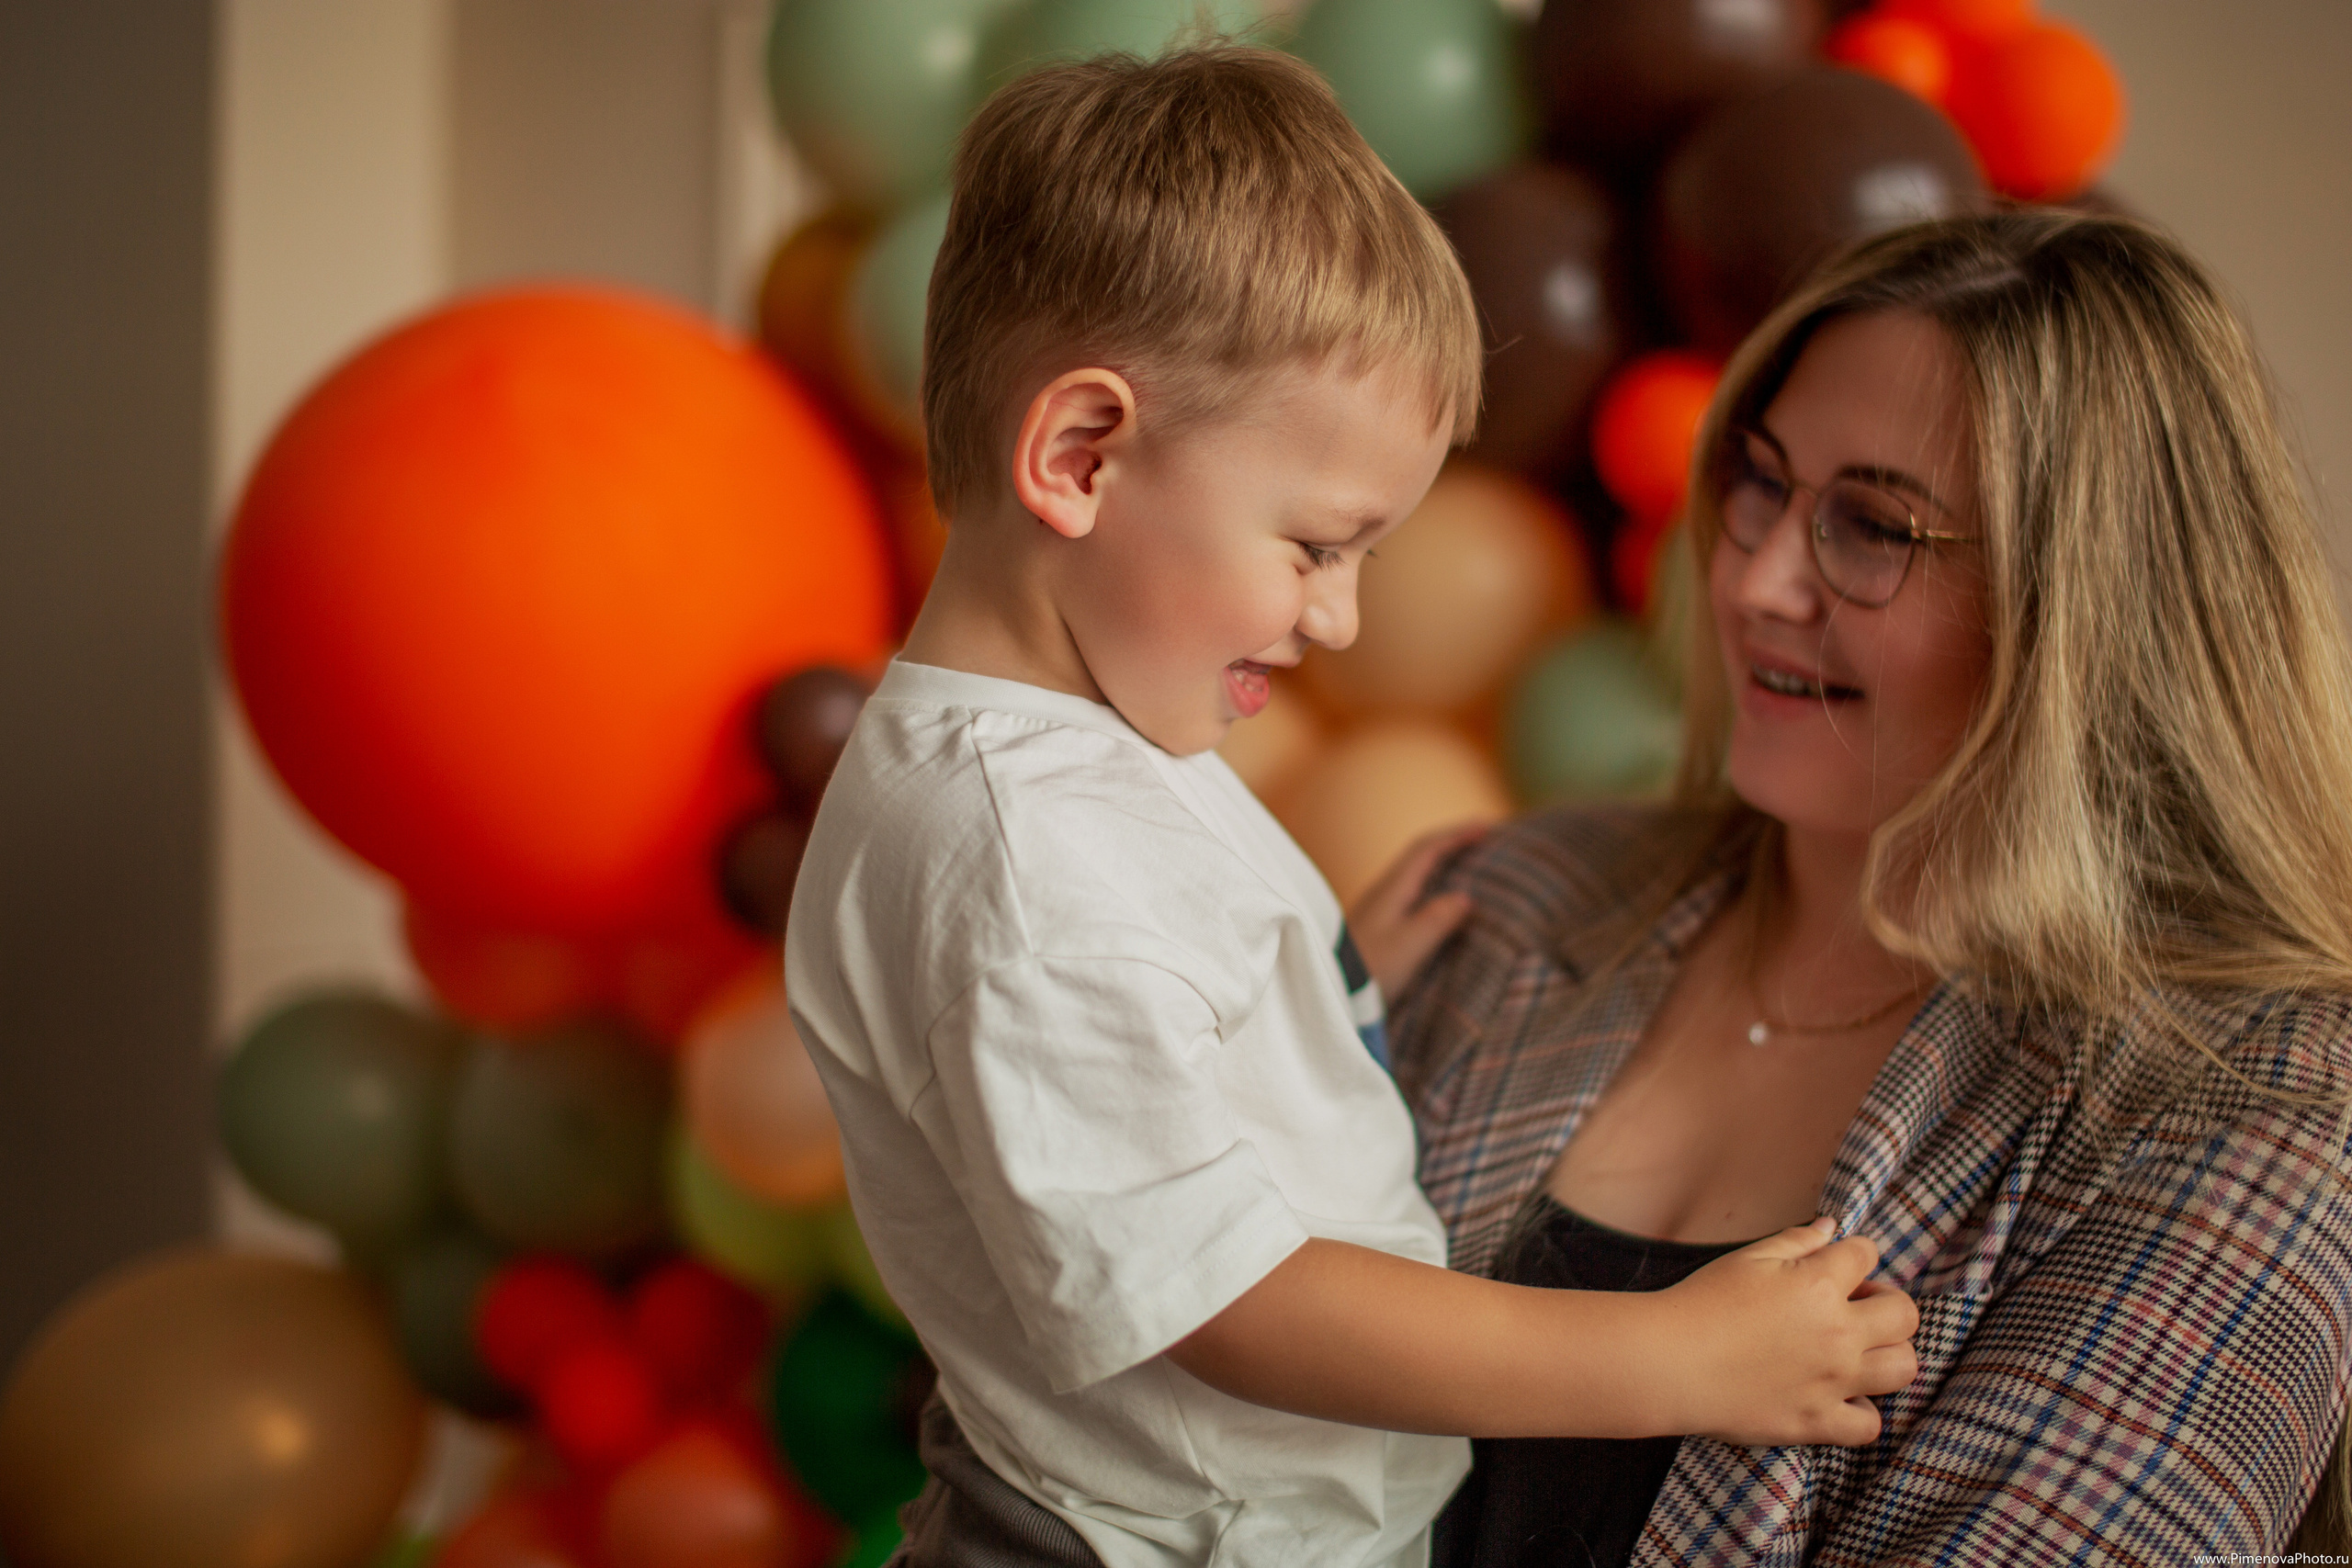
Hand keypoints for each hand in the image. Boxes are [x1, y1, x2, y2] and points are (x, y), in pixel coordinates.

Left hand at [1347, 823, 1487, 994]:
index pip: (1427, 850)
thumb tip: (1465, 898)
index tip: (1486, 827)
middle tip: (1483, 838)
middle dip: (1451, 842)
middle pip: (1420, 855)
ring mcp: (1378, 908)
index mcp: (1392, 889)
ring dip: (1443, 862)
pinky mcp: (1377, 926)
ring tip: (1470, 863)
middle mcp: (1383, 892)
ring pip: (1415, 873)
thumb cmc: (1368, 971)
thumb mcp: (1408, 946)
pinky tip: (1442, 900)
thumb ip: (1438, 920)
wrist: (1329, 990)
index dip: (1457, 835)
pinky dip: (1433, 885)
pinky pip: (1411, 892)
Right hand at [1652, 1219, 1919, 1447]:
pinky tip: (1838, 1395)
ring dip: (1889, 1353)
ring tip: (1856, 1351)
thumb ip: (1797, 1241)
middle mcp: (1838, 1333)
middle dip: (1886, 1302)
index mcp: (1819, 1284)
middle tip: (1853, 1308)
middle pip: (1905, 1314)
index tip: (1834, 1265)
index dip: (1853, 1255)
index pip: (1866, 1255)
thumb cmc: (1701, 1303)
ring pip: (1903, 1367)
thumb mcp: (1748, 1258)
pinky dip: (1862, 1410)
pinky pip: (1870, 1424)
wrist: (1668, 1363)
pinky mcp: (1817, 1422)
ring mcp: (1833, 1381)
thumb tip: (1832, 1228)